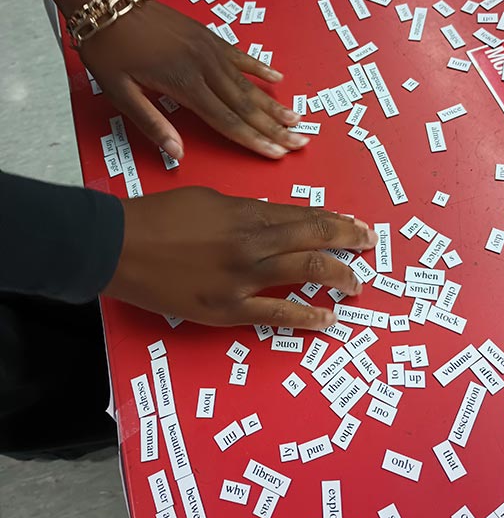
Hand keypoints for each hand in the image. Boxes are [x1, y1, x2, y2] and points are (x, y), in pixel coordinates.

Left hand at [43, 0, 305, 159]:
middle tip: (299, 142)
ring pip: (247, 83)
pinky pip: (240, 56)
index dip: (253, 141)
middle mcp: (204, 67)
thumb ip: (152, 123)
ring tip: (296, 119)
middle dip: (274, 128)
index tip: (276, 154)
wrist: (106, 1)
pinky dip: (260, 68)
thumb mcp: (120, 92)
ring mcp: (210, 49)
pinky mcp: (208, 36)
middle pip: (245, 105)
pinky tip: (278, 79)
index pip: (227, 121)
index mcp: (184, 84)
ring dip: (273, 104)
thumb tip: (177, 154)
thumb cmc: (109, 49)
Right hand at [104, 187, 377, 328]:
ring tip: (356, 283)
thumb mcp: (210, 200)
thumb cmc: (161, 216)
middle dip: (349, 241)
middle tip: (369, 245)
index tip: (355, 225)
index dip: (335, 221)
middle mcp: (254, 244)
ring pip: (305, 273)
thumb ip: (248, 212)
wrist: (120, 246)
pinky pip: (277, 314)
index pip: (305, 216)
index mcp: (248, 213)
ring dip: (338, 276)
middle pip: (315, 240)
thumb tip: (276, 222)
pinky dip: (307, 315)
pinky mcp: (228, 309)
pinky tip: (327, 317)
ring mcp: (243, 279)